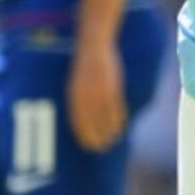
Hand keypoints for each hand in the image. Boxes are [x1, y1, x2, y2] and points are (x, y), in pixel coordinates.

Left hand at [67, 36, 126, 151]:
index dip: (83, 135)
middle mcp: (85, 94)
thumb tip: (80, 118)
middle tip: (101, 147)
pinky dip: (119, 118)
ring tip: (113, 139)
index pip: (77, 121)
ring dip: (109, 130)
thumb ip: (78, 100)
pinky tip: (121, 125)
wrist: (93, 46)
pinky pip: (116, 106)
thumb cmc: (84, 67)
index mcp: (74, 94)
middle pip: (91, 121)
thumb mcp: (76, 83)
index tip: (88, 145)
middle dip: (96, 136)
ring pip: (105, 116)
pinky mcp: (112, 86)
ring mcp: (100, 90)